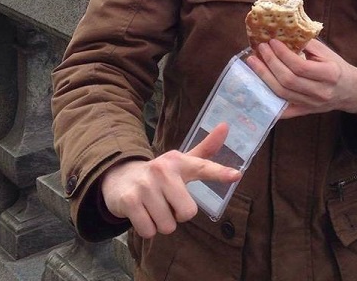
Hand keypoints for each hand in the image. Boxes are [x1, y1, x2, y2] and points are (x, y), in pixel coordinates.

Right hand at [101, 122, 240, 238]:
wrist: (119, 177)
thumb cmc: (160, 174)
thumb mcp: (182, 162)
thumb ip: (205, 150)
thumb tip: (226, 125)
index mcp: (179, 161)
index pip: (202, 167)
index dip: (220, 173)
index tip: (236, 175)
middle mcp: (162, 170)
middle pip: (188, 212)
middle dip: (178, 215)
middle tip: (167, 202)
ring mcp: (145, 185)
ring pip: (168, 225)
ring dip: (161, 223)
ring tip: (153, 206)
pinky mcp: (129, 201)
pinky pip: (149, 231)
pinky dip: (147, 228)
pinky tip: (142, 213)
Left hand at [246, 38, 356, 119]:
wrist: (350, 91)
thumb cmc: (336, 67)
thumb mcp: (326, 52)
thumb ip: (306, 44)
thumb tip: (282, 34)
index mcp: (329, 74)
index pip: (300, 66)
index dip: (283, 54)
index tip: (272, 42)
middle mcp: (320, 92)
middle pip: (288, 80)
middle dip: (270, 63)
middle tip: (260, 49)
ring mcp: (311, 105)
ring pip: (282, 94)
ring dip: (264, 77)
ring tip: (254, 62)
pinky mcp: (304, 112)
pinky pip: (283, 110)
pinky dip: (268, 101)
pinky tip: (256, 87)